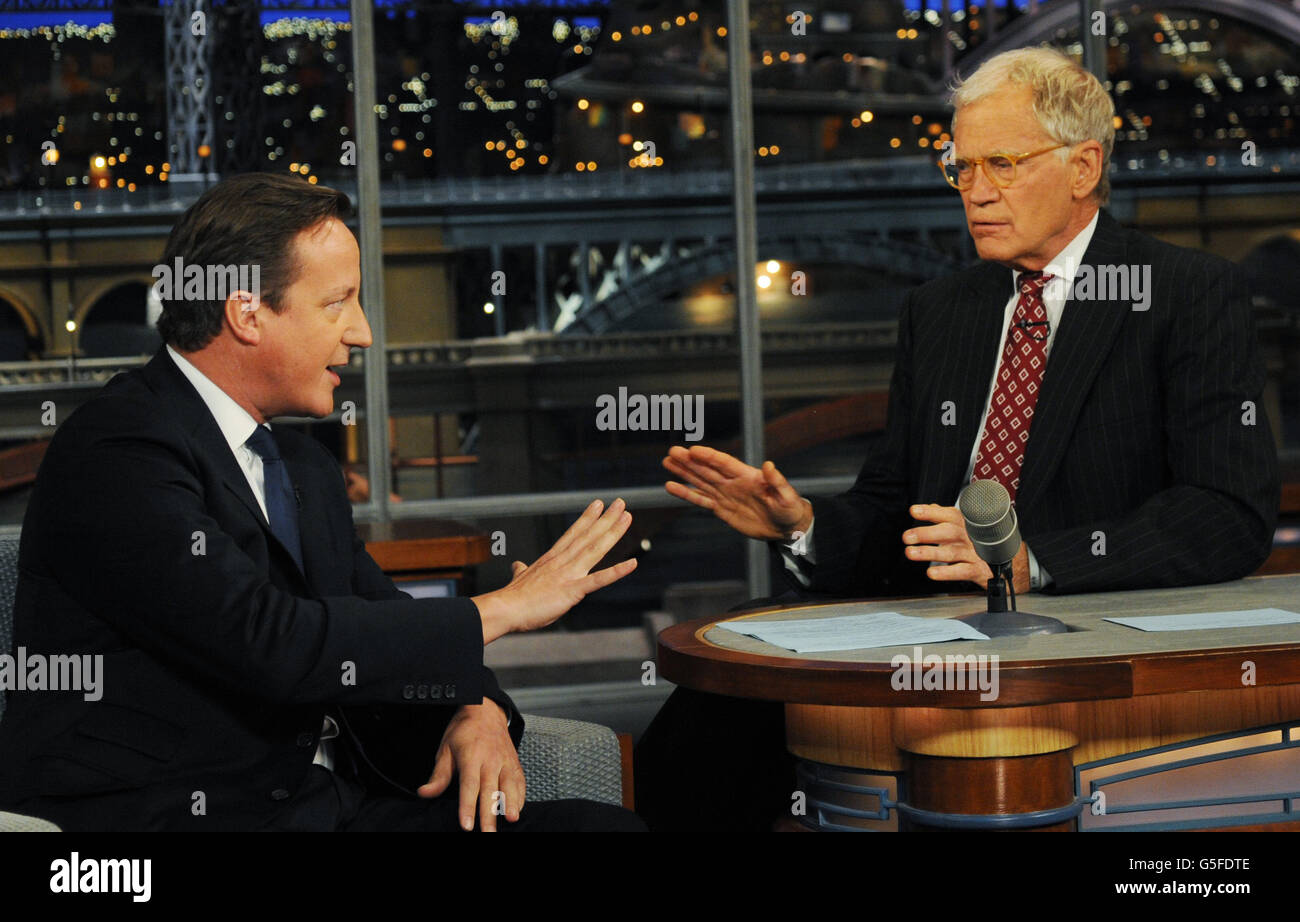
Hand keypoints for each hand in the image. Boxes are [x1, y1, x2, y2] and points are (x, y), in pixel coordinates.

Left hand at [417, 699, 523, 831]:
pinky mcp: (515, 762)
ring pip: (509, 785)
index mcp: (471, 756)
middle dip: (489, 814)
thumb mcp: (445, 749)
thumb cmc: (463, 731)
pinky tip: (517, 810)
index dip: (467, 806)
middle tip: (488, 834)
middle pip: (490, 790)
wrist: (485, 710)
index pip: (469, 786)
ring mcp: (505, 760)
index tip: (466, 825)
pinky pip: (520, 781)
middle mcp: (491, 759)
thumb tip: (424, 793)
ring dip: (511, 804)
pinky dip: (520, 796)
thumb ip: (439, 775)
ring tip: (511, 820)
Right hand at [472, 498, 636, 642]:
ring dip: (613, 533)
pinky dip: (617, 571)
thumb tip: (518, 564)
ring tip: (627, 518)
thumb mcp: (519, 578)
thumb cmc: (513, 598)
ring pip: (595, 549)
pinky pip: (599, 580)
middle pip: (588, 535)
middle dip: (606, 519)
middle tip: (621, 503)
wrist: (505, 609)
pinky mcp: (572, 591)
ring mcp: (568, 574)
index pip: (573, 533)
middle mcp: (562, 561)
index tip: (598, 504)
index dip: (587, 518)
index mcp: (551, 559)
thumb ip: (521, 570)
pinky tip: (632, 563)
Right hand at [662, 445, 811, 540]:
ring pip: (700, 481)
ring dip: (684, 472)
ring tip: (667, 462)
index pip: (724, 463)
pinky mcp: (722, 509)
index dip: (709, 456)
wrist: (787, 527)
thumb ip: (777, 481)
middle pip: (707, 469)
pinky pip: (701, 500)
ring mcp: (726, 495)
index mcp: (747, 476)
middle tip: (672, 451)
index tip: (693, 450)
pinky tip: (671, 486)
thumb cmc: (790, 508)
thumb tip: (769, 465)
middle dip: (689, 461)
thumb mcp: (787, 496)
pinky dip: (686, 494)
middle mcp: (733, 482)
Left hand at [902, 503, 1030, 593]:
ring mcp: (973, 553)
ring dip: (929, 553)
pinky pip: (961, 571)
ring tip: (911, 553)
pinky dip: (946, 573)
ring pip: (950, 552)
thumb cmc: (980, 540)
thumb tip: (928, 507)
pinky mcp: (977, 570)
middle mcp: (968, 536)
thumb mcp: (965, 525)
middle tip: (908, 536)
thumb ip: (945, 516)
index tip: (914, 511)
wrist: (1011, 560)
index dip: (930, 512)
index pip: (947, 514)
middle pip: (947, 532)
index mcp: (964, 523)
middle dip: (926, 533)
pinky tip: (932, 573)